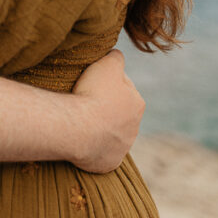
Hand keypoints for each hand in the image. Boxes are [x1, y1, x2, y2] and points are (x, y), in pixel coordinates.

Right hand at [70, 49, 144, 172]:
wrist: (80, 128)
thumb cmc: (94, 93)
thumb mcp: (107, 63)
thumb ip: (116, 57)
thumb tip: (117, 55)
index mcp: (137, 103)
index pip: (124, 88)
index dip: (107, 83)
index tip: (92, 83)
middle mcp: (134, 127)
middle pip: (118, 112)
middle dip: (105, 107)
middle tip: (86, 100)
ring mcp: (122, 148)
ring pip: (111, 133)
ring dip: (99, 127)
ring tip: (81, 119)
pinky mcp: (109, 163)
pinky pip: (101, 153)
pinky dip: (93, 147)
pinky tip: (82, 138)